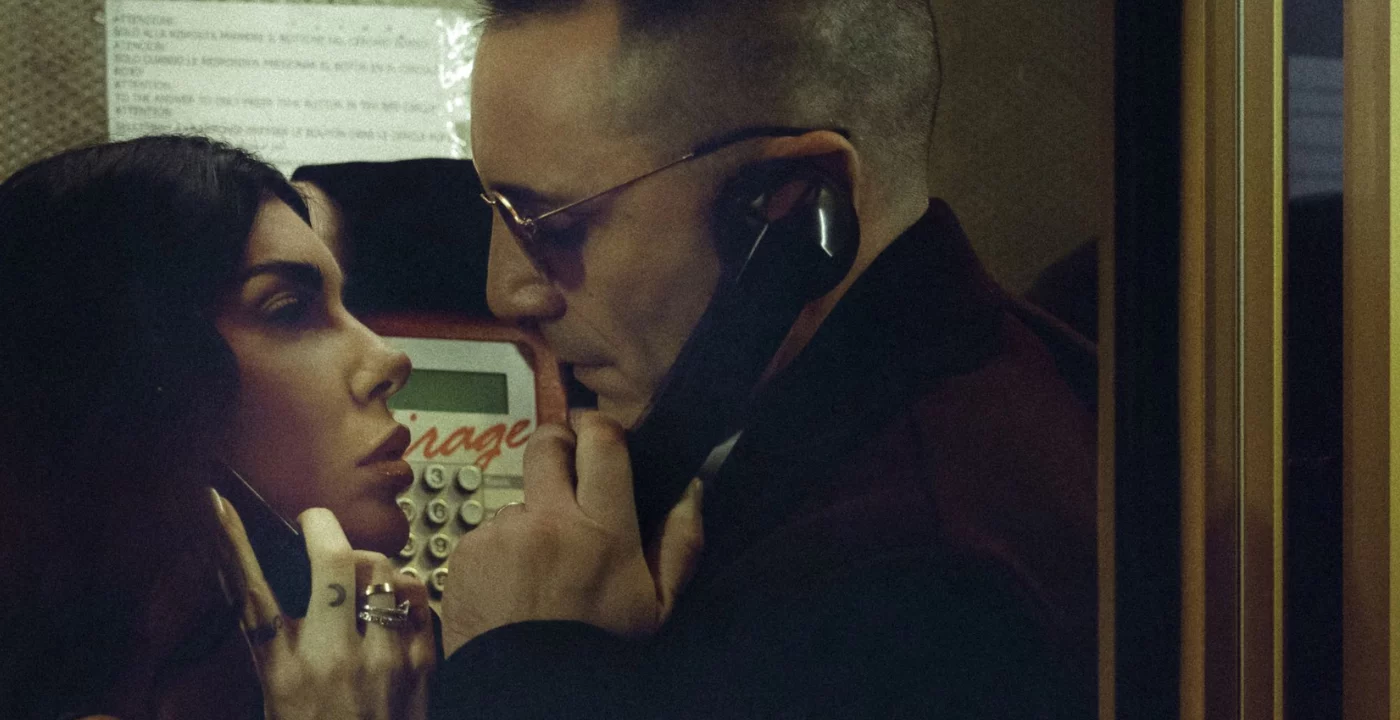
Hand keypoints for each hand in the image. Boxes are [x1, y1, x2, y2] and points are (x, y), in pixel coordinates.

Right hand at [213, 492, 435, 719]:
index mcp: (284, 670)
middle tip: (314, 524)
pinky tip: (393, 600)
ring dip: (369, 562)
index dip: (232, 539)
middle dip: (321, 527)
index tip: (218, 503)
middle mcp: (334, 657)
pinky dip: (403, 588)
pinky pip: (418, 595)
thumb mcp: (279, 698)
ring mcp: (386, 656)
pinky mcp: (426, 659)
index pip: (249, 589)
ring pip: (383, 570)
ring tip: (359, 573)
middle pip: (332, 560)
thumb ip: (273, 644)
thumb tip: (259, 592)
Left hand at [439, 411, 704, 655]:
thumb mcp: (657, 607)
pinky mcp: (465, 554)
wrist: (529, 695)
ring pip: (518, 500)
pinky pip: (487, 534)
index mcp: (602, 529)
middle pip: (546, 444)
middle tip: (568, 476)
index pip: (600, 440)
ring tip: (542, 569)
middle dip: (558, 449)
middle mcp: (548, 522)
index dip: (599, 429)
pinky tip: (513, 588)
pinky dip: (500, 553)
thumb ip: (680, 542)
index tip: (599, 438)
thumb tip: (690, 489)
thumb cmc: (598, 652)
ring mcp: (501, 535)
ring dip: (531, 520)